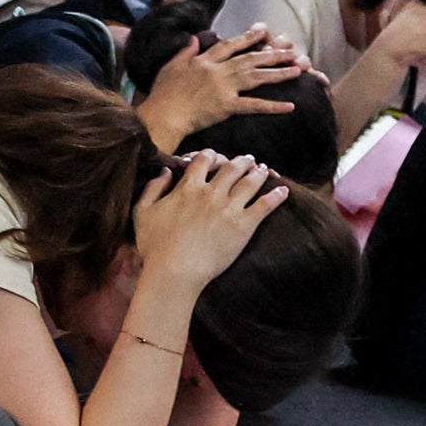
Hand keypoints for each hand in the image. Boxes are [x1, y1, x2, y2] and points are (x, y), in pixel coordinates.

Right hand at [134, 148, 288, 290]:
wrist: (176, 270)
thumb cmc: (155, 245)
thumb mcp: (142, 212)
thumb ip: (153, 188)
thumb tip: (166, 171)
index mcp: (187, 188)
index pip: (203, 160)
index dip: (211, 155)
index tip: (216, 156)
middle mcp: (210, 193)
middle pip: (231, 168)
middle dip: (241, 161)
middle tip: (247, 159)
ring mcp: (229, 208)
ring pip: (250, 182)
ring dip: (259, 173)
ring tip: (264, 169)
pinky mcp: (244, 225)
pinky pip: (265, 206)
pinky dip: (276, 196)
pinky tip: (284, 191)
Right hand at [138, 29, 310, 145]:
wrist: (163, 114)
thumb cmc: (163, 92)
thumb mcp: (170, 66)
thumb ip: (185, 51)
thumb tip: (195, 38)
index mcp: (203, 61)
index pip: (230, 45)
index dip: (248, 37)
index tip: (264, 30)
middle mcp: (217, 70)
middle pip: (249, 59)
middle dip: (272, 53)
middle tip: (291, 50)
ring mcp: (223, 87)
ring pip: (256, 77)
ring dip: (278, 73)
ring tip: (298, 70)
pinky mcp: (226, 106)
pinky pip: (254, 105)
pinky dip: (272, 106)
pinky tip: (290, 106)